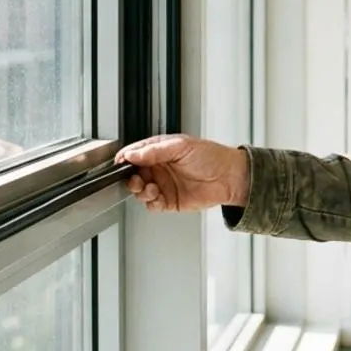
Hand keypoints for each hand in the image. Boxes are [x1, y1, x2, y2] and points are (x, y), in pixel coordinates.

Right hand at [115, 134, 248, 212]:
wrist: (230, 177)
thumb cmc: (211, 156)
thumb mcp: (181, 146)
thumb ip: (155, 150)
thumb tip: (134, 154)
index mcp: (160, 151)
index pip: (135, 154)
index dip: (126, 159)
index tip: (121, 163)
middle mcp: (159, 168)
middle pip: (134, 175)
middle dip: (130, 178)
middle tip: (135, 179)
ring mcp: (164, 185)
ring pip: (140, 191)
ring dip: (141, 191)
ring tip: (150, 188)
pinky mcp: (170, 201)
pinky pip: (152, 205)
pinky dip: (151, 203)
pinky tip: (157, 197)